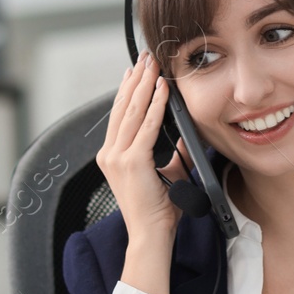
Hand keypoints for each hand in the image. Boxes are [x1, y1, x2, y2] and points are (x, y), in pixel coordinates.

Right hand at [97, 54, 195, 293]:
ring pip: (133, 111)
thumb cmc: (159, 210)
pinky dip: (156, 105)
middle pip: (123, 107)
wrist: (151, 235)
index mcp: (113, 155)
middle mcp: (110, 153)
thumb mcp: (165, 174)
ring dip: (144, 85)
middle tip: (145, 58)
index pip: (121, 115)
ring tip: (152, 65)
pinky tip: (162, 89)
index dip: (129, 90)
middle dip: (136, 80)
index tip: (136, 71)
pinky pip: (147, 126)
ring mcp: (118, 157)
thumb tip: (182, 135)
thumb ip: (170, 153)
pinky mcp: (132, 161)